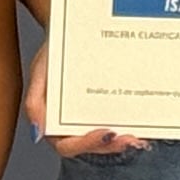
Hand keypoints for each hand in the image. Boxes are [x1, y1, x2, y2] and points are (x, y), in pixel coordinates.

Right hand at [22, 50, 144, 160]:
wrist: (70, 32)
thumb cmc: (52, 53)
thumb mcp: (40, 72)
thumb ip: (34, 102)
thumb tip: (38, 130)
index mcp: (52, 122)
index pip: (67, 146)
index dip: (87, 144)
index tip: (107, 134)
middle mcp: (72, 125)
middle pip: (92, 147)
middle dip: (113, 146)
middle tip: (131, 140)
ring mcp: (90, 118)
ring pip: (108, 140)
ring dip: (124, 142)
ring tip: (140, 139)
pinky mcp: (106, 110)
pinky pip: (118, 123)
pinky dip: (131, 127)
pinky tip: (145, 126)